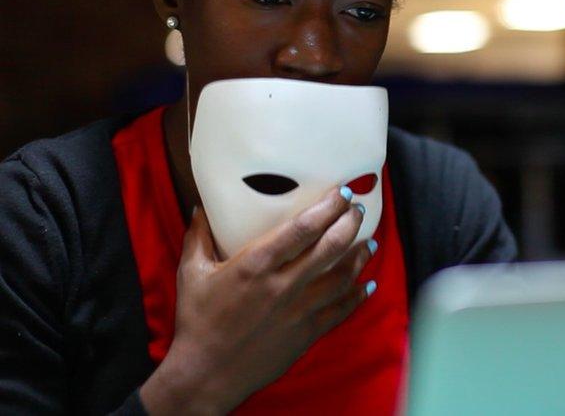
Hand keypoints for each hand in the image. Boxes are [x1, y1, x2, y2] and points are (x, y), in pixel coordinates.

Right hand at [139, 187, 375, 414]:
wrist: (206, 375)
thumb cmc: (196, 322)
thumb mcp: (192, 273)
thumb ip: (198, 237)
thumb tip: (200, 207)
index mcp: (255, 265)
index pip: (302, 228)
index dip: (327, 207)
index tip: (341, 193)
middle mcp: (283, 285)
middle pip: (330, 247)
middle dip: (350, 223)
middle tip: (358, 209)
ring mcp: (299, 310)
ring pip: (343, 277)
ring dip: (360, 256)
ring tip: (369, 241)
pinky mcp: (307, 333)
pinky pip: (341, 310)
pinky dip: (358, 295)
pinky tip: (368, 284)